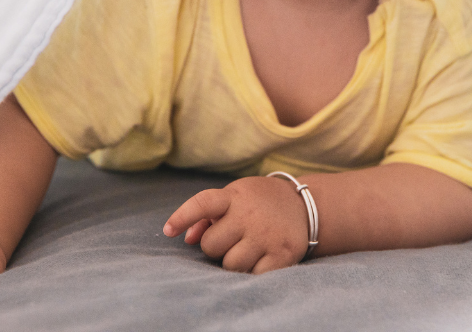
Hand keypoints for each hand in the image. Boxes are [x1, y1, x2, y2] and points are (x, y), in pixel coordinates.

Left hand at [163, 176, 309, 273]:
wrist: (304, 205)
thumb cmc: (258, 203)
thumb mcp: (234, 197)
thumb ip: (207, 216)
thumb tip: (188, 238)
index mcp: (234, 197)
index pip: (203, 203)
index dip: (182, 216)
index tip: (168, 231)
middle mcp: (250, 215)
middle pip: (211, 245)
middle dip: (216, 246)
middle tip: (231, 238)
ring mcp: (266, 235)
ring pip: (230, 265)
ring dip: (233, 261)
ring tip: (246, 248)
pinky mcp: (282, 254)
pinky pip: (252, 275)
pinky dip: (253, 270)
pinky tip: (261, 257)